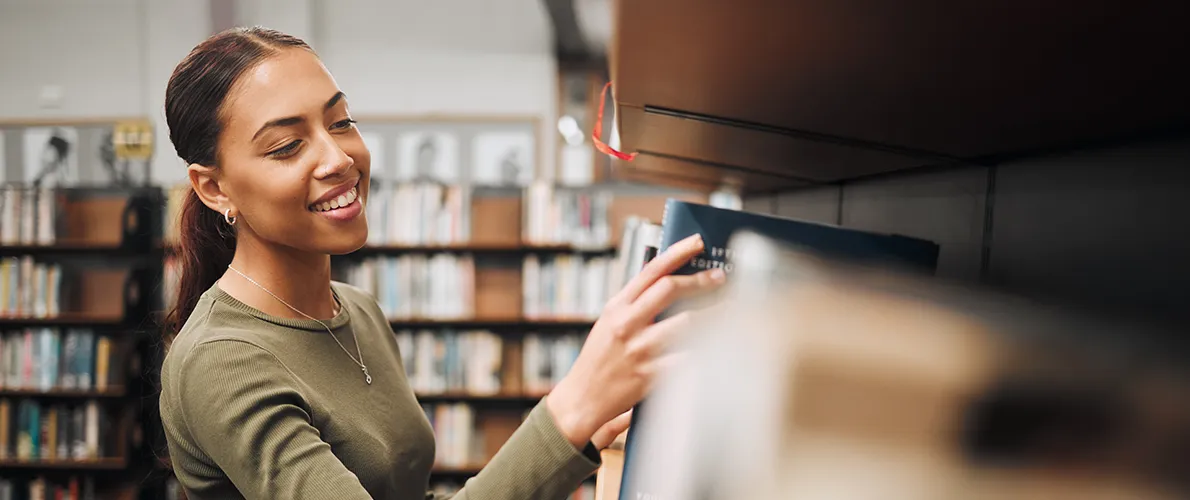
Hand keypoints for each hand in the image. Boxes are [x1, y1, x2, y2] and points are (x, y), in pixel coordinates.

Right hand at [546, 234, 725, 447]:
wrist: (582, 398)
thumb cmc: (600, 358)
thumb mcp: (610, 322)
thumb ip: (635, 302)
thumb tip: (670, 280)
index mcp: (617, 307)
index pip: (650, 271)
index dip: (677, 253)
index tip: (698, 242)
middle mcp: (627, 324)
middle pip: (669, 290)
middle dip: (700, 281)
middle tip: (721, 277)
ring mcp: (639, 350)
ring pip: (686, 324)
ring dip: (714, 315)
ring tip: (733, 310)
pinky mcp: (650, 376)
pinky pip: (687, 359)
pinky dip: (707, 351)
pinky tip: (723, 345)